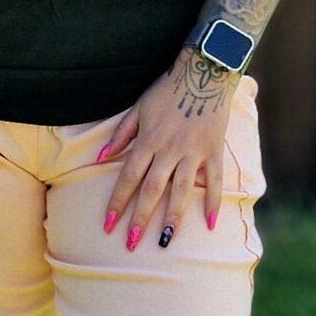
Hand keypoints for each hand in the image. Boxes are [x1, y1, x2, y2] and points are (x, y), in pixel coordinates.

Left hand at [95, 49, 239, 249]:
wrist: (204, 71)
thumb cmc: (167, 89)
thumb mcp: (139, 107)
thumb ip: (121, 134)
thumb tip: (101, 157)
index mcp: (148, 140)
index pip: (129, 177)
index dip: (117, 202)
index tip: (108, 225)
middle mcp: (170, 149)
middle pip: (152, 189)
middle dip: (140, 218)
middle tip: (131, 244)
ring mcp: (194, 151)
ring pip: (181, 190)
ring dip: (173, 217)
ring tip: (165, 241)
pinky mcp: (214, 150)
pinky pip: (214, 180)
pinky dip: (212, 201)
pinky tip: (210, 224)